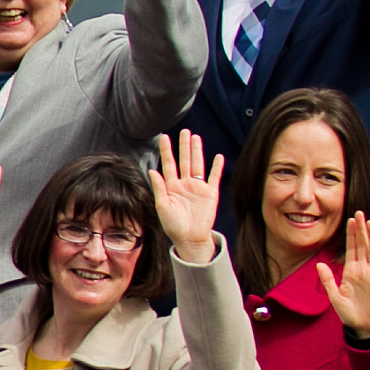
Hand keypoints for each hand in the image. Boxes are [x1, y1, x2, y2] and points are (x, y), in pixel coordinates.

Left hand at [146, 128, 222, 262]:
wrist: (189, 238)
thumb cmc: (173, 225)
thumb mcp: (162, 206)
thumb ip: (159, 187)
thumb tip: (152, 170)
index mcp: (171, 186)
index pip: (168, 164)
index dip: (166, 151)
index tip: (164, 137)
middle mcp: (184, 184)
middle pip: (184, 160)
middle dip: (184, 146)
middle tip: (184, 131)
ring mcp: (198, 187)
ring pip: (198, 165)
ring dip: (197, 151)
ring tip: (196, 137)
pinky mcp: (211, 193)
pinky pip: (214, 177)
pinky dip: (216, 167)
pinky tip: (217, 156)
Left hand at [320, 211, 369, 336]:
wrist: (363, 327)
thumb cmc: (348, 314)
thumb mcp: (335, 297)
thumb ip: (327, 281)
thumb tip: (319, 264)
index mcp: (350, 272)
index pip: (351, 249)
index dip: (351, 235)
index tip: (350, 220)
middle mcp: (362, 271)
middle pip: (363, 246)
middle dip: (361, 230)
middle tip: (360, 213)